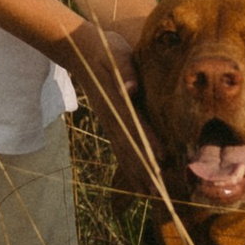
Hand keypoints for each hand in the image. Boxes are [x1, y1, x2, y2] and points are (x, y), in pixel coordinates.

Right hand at [64, 19, 168, 210]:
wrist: (81, 49)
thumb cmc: (104, 50)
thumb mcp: (116, 54)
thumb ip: (124, 70)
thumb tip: (130, 88)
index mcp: (116, 101)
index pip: (135, 125)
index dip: (149, 143)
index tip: (163, 160)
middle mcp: (112, 117)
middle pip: (128, 147)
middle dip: (144, 170)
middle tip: (160, 193)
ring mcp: (109, 122)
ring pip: (123, 152)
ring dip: (136, 174)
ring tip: (150, 195)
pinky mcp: (110, 122)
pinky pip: (120, 149)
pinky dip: (128, 166)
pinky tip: (137, 179)